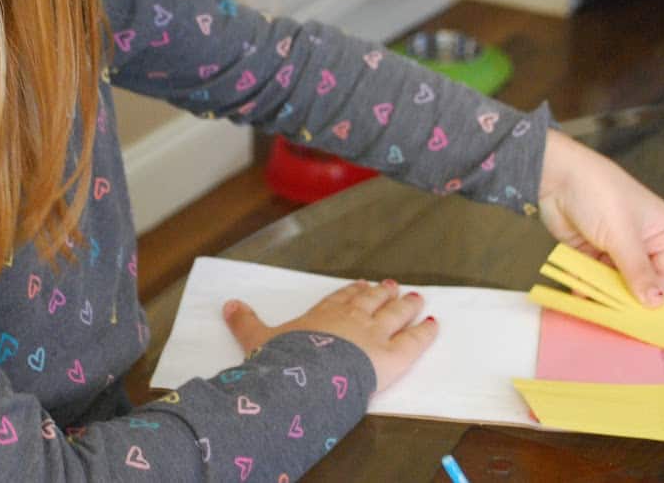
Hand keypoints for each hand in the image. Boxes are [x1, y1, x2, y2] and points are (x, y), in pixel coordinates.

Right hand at [223, 279, 437, 393]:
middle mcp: (352, 318)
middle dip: (383, 293)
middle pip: (372, 301)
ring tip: (418, 297)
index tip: (360, 285)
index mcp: (323, 314)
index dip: (352, 291)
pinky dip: (426, 331)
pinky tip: (435, 324)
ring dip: (408, 305)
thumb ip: (245, 322)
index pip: (341, 298)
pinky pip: (415, 341)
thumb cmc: (285, 361)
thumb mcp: (257, 340)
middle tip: (393, 286)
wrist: (309, 378)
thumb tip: (228, 305)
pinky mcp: (394, 355)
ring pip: (396, 314)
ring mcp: (375, 333)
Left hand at [538, 129, 663, 306]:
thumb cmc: (599, 195)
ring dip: (605, 294)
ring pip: (615, 281)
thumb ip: (638, 272)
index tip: (640, 318)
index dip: (655, 296)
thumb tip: (656, 303)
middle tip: (616, 319)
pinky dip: (587, 285)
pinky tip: (581, 298)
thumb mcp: (623, 236)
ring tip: (597, 311)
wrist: (556, 175)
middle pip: (641, 281)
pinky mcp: (590, 249)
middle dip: (628, 298)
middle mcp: (643, 241)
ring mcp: (615, 246)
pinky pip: (593, 275)